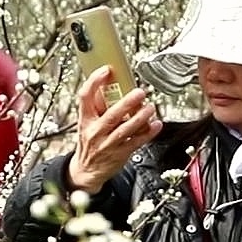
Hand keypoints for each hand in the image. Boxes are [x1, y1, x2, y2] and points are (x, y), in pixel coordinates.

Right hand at [67, 66, 162, 194]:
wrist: (86, 170)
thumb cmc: (90, 142)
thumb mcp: (86, 123)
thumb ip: (98, 107)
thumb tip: (112, 84)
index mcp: (85, 119)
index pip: (85, 97)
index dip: (95, 82)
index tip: (107, 71)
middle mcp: (95, 131)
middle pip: (111, 115)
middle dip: (127, 103)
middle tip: (140, 92)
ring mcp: (108, 144)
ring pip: (125, 129)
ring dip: (140, 117)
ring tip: (151, 107)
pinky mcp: (120, 154)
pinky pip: (136, 142)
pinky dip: (148, 133)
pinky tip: (155, 124)